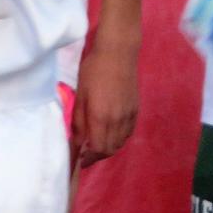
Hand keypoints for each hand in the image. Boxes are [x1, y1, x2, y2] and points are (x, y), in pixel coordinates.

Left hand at [72, 35, 139, 163]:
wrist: (118, 53)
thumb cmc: (93, 72)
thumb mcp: (80, 96)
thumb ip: (78, 122)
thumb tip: (76, 142)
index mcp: (101, 117)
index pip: (98, 149)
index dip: (89, 158)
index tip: (81, 159)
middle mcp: (118, 120)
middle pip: (111, 149)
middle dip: (98, 155)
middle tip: (87, 153)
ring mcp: (129, 114)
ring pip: (121, 142)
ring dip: (110, 147)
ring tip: (98, 143)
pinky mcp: (136, 108)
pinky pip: (129, 131)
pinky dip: (120, 137)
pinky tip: (111, 131)